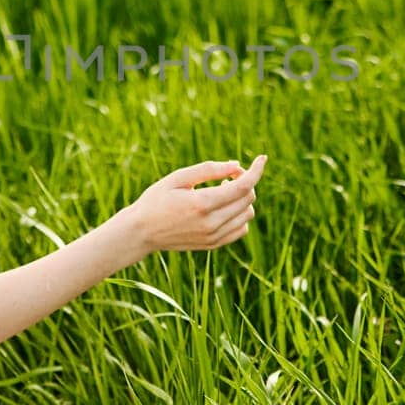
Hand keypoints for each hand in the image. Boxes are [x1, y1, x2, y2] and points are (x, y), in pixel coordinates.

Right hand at [121, 155, 267, 255]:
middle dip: (245, 182)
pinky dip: (239, 216)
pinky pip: (241, 229)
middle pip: (248, 199)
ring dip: (243, 199)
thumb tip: (236, 165)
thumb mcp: (178, 178)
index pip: (243, 186)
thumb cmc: (156, 200)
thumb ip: (209, 170)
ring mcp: (213, 237)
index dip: (256, 170)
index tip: (262, 158)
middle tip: (227, 175)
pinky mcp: (213, 245)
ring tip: (222, 191)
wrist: (141, 232)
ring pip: (247, 214)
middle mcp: (211, 223)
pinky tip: (223, 208)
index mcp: (202, 203)